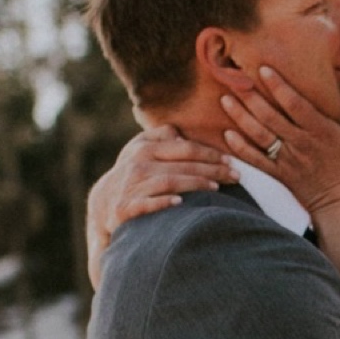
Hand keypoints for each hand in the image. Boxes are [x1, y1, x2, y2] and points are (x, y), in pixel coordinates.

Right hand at [87, 126, 232, 285]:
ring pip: (169, 182)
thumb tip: (180, 131)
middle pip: (182, 165)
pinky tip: (181, 203)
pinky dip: (163, 202)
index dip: (210, 153)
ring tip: (216, 188)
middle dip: (212, 169)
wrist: (103, 202)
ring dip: (195, 184)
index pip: (185, 148)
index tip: (232, 160)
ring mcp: (132, 185)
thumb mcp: (139, 149)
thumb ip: (160, 136)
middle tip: (236, 176)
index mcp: (145, 147)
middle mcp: (138, 163)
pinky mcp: (126, 207)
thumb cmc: (132, 173)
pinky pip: (147, 204)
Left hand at [220, 61, 339, 214]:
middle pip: (271, 117)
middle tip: (235, 79)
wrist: (337, 200)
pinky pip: (255, 160)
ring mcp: (287, 160)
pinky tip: (226, 134)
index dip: (279, 87)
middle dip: (251, 98)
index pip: (296, 105)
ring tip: (225, 100)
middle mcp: (300, 143)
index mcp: (320, 130)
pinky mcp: (277, 173)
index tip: (263, 69)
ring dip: (240, 118)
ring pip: (259, 136)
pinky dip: (240, 148)